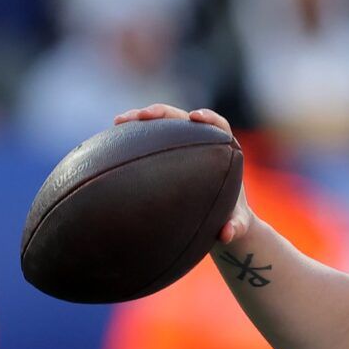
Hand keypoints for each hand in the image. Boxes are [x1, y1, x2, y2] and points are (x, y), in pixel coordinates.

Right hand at [113, 104, 254, 242]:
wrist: (220, 219)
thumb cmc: (231, 219)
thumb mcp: (237, 225)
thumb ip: (236, 227)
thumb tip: (226, 235)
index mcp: (223, 152)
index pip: (218, 126)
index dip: (208, 118)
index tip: (195, 118)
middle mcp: (202, 143)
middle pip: (181, 119)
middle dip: (162, 113)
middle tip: (144, 116)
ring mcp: (181, 146)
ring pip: (161, 125)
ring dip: (140, 120)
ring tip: (118, 122)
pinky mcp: (165, 153)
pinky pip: (148, 140)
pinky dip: (132, 138)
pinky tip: (111, 141)